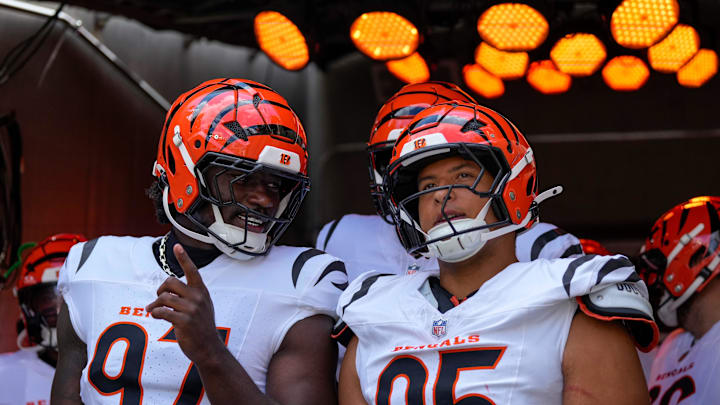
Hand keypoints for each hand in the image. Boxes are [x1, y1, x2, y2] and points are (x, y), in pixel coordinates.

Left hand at [146, 244, 223, 364]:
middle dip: (160, 289)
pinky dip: (155, 313)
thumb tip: (168, 291)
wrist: (208, 347)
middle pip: (171, 282)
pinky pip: (162, 312)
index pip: (192, 271)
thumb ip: (191, 295)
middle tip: (158, 298)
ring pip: (164, 298)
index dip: (184, 258)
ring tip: (152, 309)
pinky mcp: (184, 321)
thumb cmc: (202, 326)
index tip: (177, 246)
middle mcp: (198, 297)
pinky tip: (155, 315)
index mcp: (202, 291)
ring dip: (154, 304)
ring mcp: (191, 309)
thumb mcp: (202, 306)